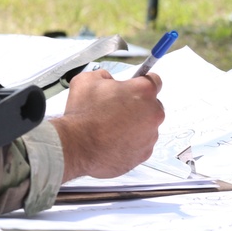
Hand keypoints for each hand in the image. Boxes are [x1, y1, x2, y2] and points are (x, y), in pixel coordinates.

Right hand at [50, 70, 164, 181]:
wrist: (76, 146)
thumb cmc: (83, 113)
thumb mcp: (87, 80)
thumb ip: (104, 75)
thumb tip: (108, 81)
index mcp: (143, 91)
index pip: (155, 81)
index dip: (141, 82)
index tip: (132, 87)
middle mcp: (153, 113)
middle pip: (153, 106)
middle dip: (138, 106)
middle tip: (116, 109)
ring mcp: (150, 136)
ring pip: (147, 127)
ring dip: (134, 125)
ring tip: (111, 128)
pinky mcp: (144, 154)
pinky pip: (140, 145)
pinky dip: (130, 143)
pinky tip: (112, 141)